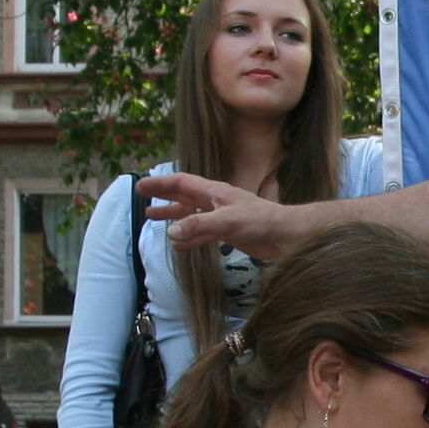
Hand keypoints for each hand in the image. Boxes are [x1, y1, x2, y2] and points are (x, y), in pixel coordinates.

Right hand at [135, 170, 298, 260]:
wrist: (286, 236)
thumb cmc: (261, 222)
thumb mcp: (227, 221)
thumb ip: (199, 226)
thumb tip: (170, 233)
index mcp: (215, 192)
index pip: (182, 182)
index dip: (161, 184)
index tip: (141, 186)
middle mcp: (216, 202)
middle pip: (184, 195)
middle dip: (162, 196)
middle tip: (141, 199)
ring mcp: (222, 217)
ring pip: (191, 215)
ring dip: (172, 215)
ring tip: (152, 218)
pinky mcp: (229, 233)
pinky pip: (202, 233)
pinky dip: (189, 238)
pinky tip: (178, 245)